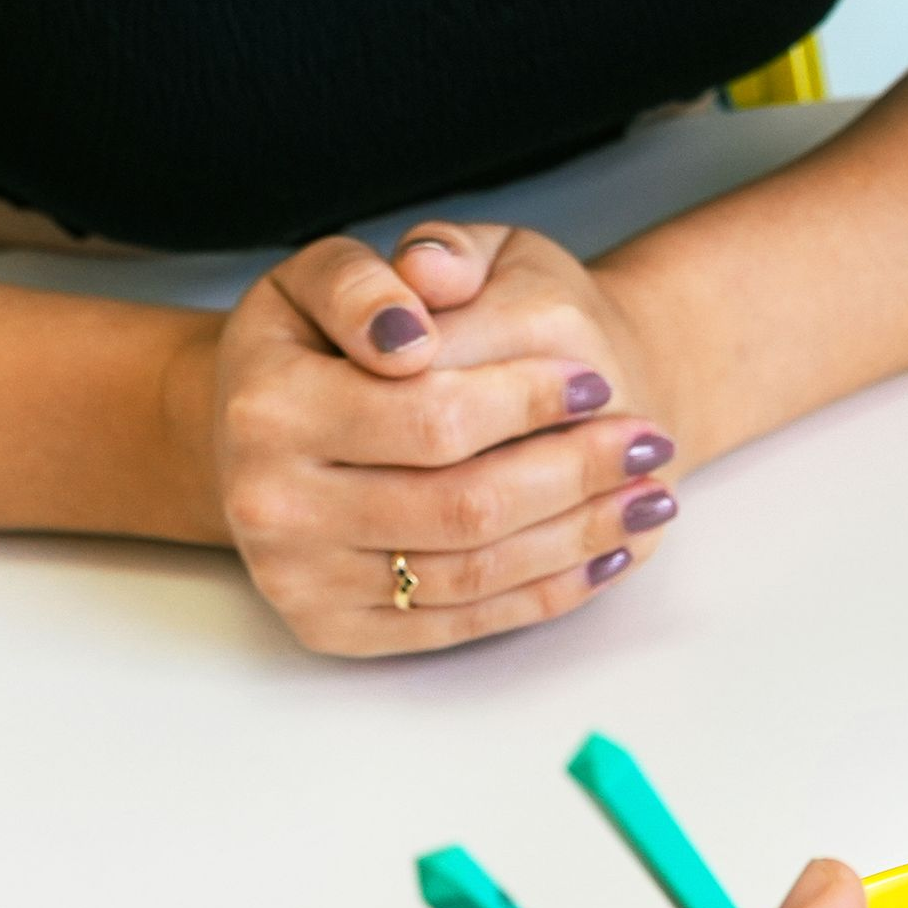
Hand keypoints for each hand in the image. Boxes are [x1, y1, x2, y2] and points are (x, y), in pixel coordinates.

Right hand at [208, 225, 678, 655]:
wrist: (257, 438)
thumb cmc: (316, 349)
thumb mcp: (325, 279)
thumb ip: (369, 277)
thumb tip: (422, 290)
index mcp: (270, 403)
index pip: (432, 414)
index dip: (526, 401)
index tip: (597, 382)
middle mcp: (273, 501)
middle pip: (463, 504)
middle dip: (572, 474)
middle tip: (649, 445)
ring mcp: (301, 578)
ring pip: (474, 571)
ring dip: (577, 537)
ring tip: (649, 499)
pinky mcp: (334, 629)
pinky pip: (463, 621)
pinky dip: (546, 592)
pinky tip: (603, 555)